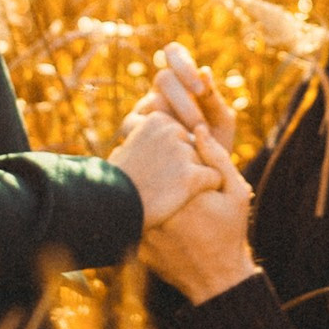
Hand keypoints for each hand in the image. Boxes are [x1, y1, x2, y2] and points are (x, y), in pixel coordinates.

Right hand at [108, 109, 222, 228]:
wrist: (113, 209)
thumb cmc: (122, 182)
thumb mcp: (133, 147)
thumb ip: (157, 136)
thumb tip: (187, 131)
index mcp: (158, 119)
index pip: (184, 136)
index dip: (173, 157)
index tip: (153, 169)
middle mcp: (172, 130)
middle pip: (197, 149)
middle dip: (187, 167)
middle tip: (161, 182)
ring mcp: (182, 153)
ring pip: (207, 164)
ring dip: (194, 180)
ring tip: (168, 191)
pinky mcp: (191, 175)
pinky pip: (215, 178)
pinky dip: (206, 190)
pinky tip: (185, 198)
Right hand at [117, 43, 236, 151]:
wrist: (199, 187)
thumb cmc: (213, 150)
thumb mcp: (220, 125)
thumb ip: (214, 101)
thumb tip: (205, 70)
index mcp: (181, 83)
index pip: (173, 53)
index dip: (183, 64)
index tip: (199, 90)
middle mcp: (158, 93)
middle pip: (163, 78)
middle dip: (184, 103)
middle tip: (199, 127)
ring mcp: (142, 113)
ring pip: (152, 105)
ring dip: (176, 125)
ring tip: (193, 148)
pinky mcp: (132, 134)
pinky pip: (138, 128)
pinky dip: (160, 142)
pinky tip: (175, 157)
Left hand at [140, 126, 256, 305]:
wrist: (215, 279)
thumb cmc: (229, 233)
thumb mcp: (236, 193)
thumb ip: (219, 159)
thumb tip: (198, 129)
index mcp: (188, 192)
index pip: (170, 154)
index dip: (177, 150)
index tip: (184, 153)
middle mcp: (163, 209)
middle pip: (150, 170)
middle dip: (158, 165)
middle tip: (170, 167)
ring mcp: (147, 227)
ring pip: (137, 190)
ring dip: (144, 182)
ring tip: (159, 185)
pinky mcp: (137, 240)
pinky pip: (131, 212)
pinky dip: (137, 204)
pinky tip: (151, 204)